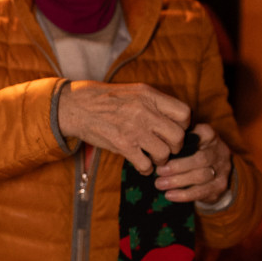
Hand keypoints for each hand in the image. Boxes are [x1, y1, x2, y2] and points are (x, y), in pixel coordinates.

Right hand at [58, 81, 190, 173]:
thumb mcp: (134, 92)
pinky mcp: (122, 145)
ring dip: (161, 159)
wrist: (76, 106)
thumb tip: (175, 120)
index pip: (184, 113)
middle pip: (178, 136)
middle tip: (166, 147)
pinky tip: (141, 164)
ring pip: (164, 153)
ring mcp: (134, 129)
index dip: (184, 125)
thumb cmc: (105, 99)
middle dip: (175, 146)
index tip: (174, 129)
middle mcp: (145, 111)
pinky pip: (145, 164)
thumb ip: (154, 103)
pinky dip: (146, 169)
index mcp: (150, 95)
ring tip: (153, 157)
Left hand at [153, 121, 231, 203]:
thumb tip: (154, 147)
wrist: (213, 171)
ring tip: (159, 184)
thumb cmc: (192, 151)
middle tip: (158, 171)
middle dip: (177, 166)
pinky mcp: (220, 186)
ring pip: (201, 176)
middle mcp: (219, 151)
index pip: (198, 135)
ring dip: (177, 181)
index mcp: (209, 135)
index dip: (180, 143)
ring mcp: (222, 169)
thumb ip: (175, 140)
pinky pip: (201, 192)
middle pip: (200, 159)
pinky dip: (183, 194)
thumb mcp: (187, 139)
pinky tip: (169, 195)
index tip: (162, 150)